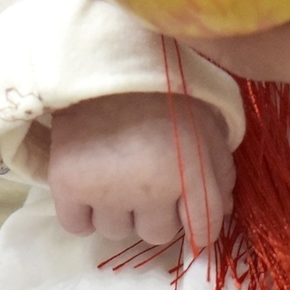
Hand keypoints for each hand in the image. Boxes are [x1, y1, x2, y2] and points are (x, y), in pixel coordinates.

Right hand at [47, 92, 234, 250]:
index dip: (199, 227)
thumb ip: (220, 170)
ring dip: (120, 211)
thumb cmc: (167, 87)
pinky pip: (78, 226)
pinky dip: (84, 213)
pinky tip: (90, 186)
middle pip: (156, 234)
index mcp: (191, 171)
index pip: (202, 229)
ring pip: (117, 231)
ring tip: (116, 173)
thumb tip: (222, 211)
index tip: (189, 216)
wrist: (107, 56)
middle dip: (156, 211)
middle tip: (147, 177)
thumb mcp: (208, 122)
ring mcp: (106, 190)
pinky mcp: (67, 184)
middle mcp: (150, 189)